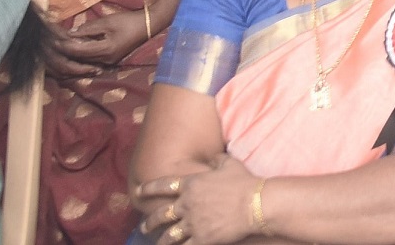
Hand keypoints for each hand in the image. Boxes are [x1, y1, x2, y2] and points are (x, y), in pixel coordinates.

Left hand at [47, 9, 147, 76]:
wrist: (149, 25)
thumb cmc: (129, 21)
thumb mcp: (108, 22)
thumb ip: (89, 28)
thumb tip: (71, 33)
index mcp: (106, 50)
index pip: (79, 50)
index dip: (65, 46)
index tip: (52, 40)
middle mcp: (106, 60)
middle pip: (80, 58)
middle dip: (66, 51)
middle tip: (53, 44)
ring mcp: (109, 61)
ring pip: (86, 60)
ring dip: (74, 53)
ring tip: (61, 46)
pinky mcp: (111, 59)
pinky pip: (93, 58)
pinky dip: (83, 53)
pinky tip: (77, 47)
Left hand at [134, 157, 259, 244]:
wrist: (256, 203)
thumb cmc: (244, 182)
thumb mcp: (230, 164)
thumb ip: (217, 160)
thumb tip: (213, 158)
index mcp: (191, 184)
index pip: (163, 186)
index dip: (148, 188)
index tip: (138, 191)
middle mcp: (187, 204)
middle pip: (161, 215)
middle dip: (150, 222)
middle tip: (143, 226)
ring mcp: (193, 223)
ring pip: (169, 235)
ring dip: (162, 240)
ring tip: (157, 243)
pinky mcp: (202, 238)